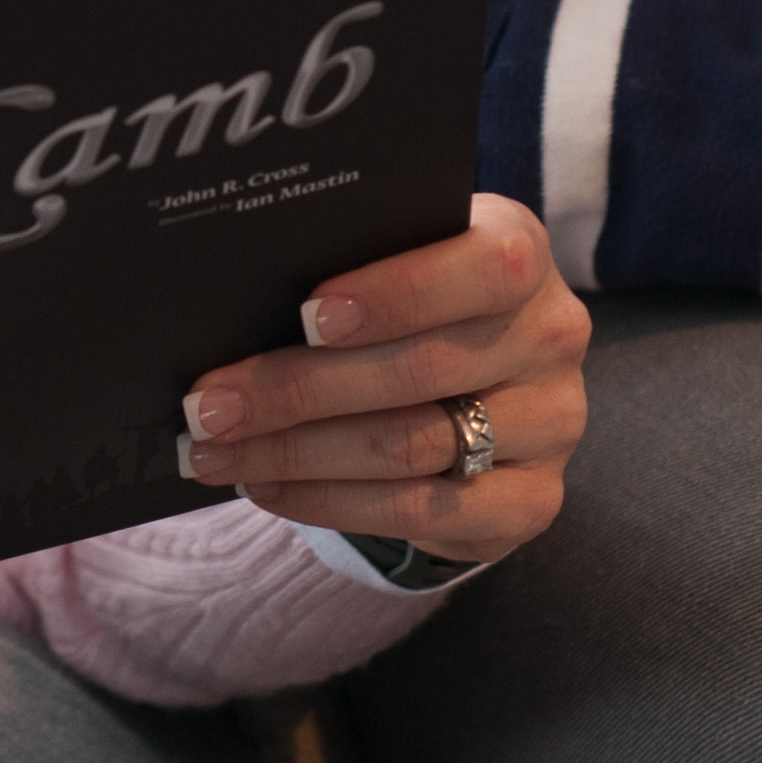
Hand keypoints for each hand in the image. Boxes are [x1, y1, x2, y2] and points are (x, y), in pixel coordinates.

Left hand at [174, 191, 587, 566]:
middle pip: (421, 370)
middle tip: (209, 404)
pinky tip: (268, 487)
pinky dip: (330, 501)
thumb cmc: (408, 299)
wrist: (476, 378)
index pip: (482, 268)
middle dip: (297, 389)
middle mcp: (549, 335)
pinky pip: (422, 511)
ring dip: (296, 452)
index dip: (395, 293)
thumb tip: (228, 294)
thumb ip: (344, 261)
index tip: (307, 316)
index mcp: (519, 250)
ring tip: (215, 450)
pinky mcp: (533, 499)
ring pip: (411, 446)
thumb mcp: (393, 260)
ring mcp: (552, 423)